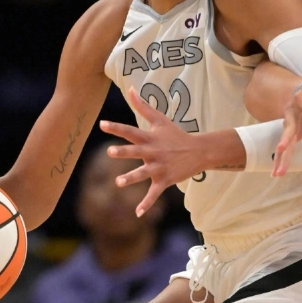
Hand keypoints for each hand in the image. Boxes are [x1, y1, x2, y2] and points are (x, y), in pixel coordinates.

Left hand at [100, 87, 207, 216]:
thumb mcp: (160, 119)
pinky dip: (146, 204)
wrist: (199, 151)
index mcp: (149, 138)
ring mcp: (159, 167)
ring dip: (131, 177)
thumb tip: (130, 89)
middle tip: (110, 152)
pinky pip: (154, 194)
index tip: (102, 124)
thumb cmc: (176, 135)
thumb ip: (143, 106)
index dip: (116, 128)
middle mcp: (153, 152)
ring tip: (119, 183)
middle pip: (136, 151)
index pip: (131, 131)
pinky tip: (137, 213)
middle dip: (124, 152)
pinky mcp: (165, 180)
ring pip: (143, 173)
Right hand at [271, 83, 301, 176]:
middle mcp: (295, 111)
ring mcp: (290, 122)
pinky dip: (280, 160)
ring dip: (281, 155)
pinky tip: (277, 172)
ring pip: (284, 140)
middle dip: (287, 137)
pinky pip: (284, 148)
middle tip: (283, 147)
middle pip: (291, 125)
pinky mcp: (289, 132)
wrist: (300, 91)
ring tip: (279, 171)